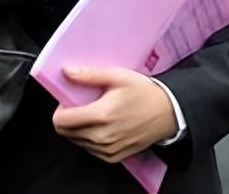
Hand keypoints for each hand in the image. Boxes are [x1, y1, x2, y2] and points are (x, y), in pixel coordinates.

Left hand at [51, 66, 178, 162]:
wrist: (169, 113)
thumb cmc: (145, 94)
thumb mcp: (117, 76)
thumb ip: (89, 75)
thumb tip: (67, 72)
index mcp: (101, 115)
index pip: (61, 121)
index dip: (60, 109)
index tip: (68, 100)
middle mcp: (103, 137)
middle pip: (66, 132)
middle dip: (68, 118)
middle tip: (81, 106)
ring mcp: (109, 150)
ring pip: (76, 141)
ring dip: (78, 129)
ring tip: (94, 114)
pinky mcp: (114, 157)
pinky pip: (90, 150)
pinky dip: (89, 139)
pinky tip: (101, 126)